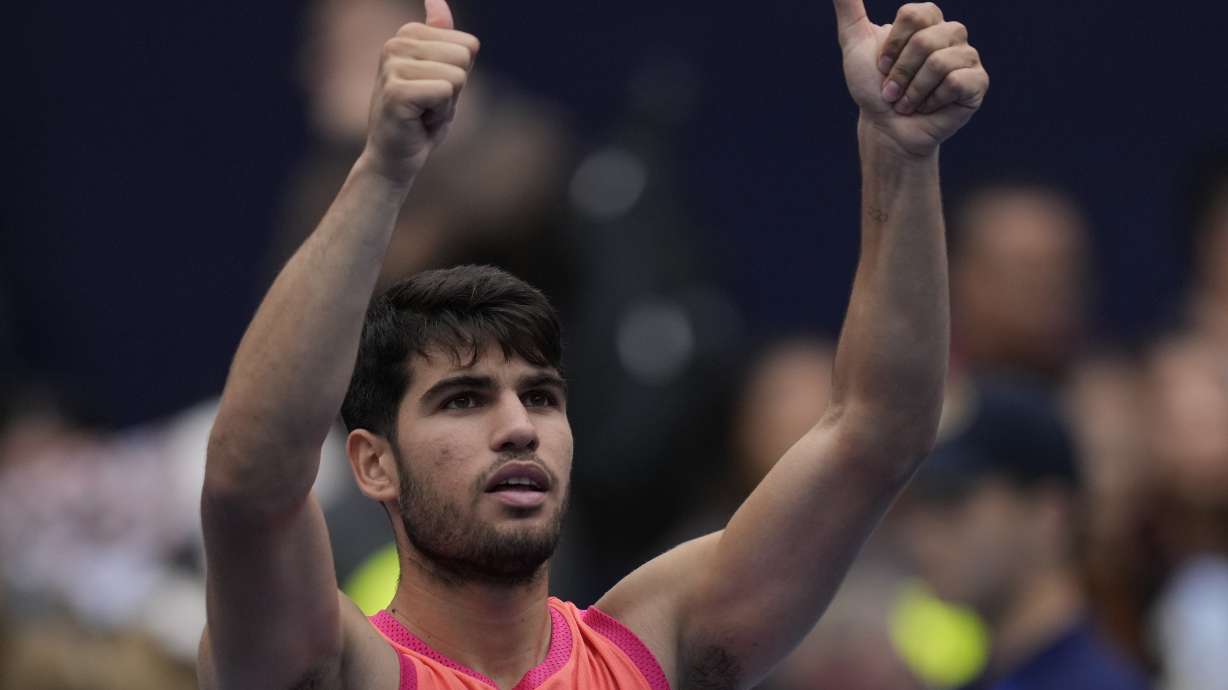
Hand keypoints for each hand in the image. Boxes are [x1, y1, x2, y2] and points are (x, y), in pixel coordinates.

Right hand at [361, 0, 479, 184]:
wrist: (394, 158)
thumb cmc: (420, 119)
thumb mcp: (439, 74)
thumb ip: (443, 39)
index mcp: (408, 35)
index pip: (469, 44)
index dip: (459, 76)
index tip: (434, 92)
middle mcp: (396, 44)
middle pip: (465, 56)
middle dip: (455, 89)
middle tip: (430, 105)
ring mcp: (393, 66)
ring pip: (457, 76)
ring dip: (446, 104)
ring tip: (423, 113)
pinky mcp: (396, 90)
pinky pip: (445, 92)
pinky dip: (439, 114)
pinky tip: (418, 121)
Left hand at [833, 1, 987, 157]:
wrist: (885, 128)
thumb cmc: (872, 88)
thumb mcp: (854, 44)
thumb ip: (849, 9)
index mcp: (928, 19)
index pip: (912, 15)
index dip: (891, 46)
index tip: (882, 66)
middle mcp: (952, 33)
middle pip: (924, 42)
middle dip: (899, 74)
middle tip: (893, 91)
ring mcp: (967, 57)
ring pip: (939, 63)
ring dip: (912, 91)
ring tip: (907, 102)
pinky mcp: (977, 82)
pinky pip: (955, 82)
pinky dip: (932, 100)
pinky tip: (928, 107)